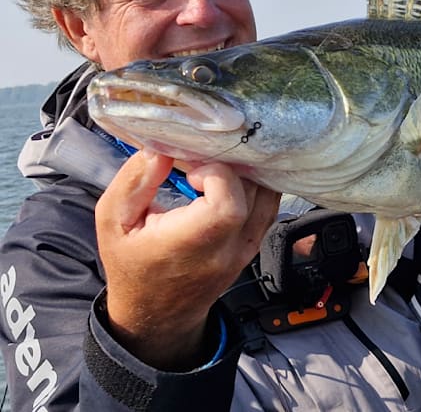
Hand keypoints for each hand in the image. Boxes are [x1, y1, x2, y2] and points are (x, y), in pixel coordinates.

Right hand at [96, 149, 280, 369]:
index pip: (228, 204)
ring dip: (246, 173)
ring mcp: (247, 249)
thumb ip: (135, 182)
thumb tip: (162, 147)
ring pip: (268, 197)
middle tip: (204, 159)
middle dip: (231, 166)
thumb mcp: (113, 221)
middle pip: (253, 193)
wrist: (157, 312)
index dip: (216, 174)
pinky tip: (232, 177)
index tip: (191, 169)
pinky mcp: (254, 245)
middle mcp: (228, 250)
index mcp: (190, 245)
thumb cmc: (132, 263)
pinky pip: (269, 207)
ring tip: (216, 166)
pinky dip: (257, 186)